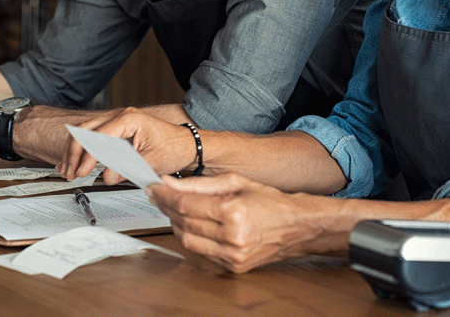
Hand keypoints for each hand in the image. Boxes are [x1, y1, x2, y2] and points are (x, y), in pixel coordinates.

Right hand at [57, 107, 195, 183]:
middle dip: (74, 152)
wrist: (187, 145)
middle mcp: (120, 116)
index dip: (88, 156)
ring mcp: (117, 121)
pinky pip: (92, 136)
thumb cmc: (174, 148)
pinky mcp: (116, 130)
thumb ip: (127, 168)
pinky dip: (81, 149)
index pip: (99, 136)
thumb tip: (106, 176)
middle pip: (85, 130)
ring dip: (74, 151)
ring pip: (85, 132)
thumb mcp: (152, 161)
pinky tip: (72, 162)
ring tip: (67, 170)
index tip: (82, 172)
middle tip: (70, 172)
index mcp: (129, 119)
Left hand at [147, 173, 335, 272]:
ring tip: (175, 209)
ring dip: (176, 224)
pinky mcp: (233, 266)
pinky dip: (192, 237)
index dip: (164, 195)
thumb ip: (198, 183)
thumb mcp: (235, 181)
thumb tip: (169, 182)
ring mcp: (232, 255)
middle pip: (183, 222)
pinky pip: (201, 252)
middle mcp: (232, 237)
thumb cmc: (269, 200)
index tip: (153, 188)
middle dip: (167, 207)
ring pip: (187, 240)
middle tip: (159, 195)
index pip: (185, 204)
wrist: (296, 227)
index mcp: (233, 212)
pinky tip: (192, 225)